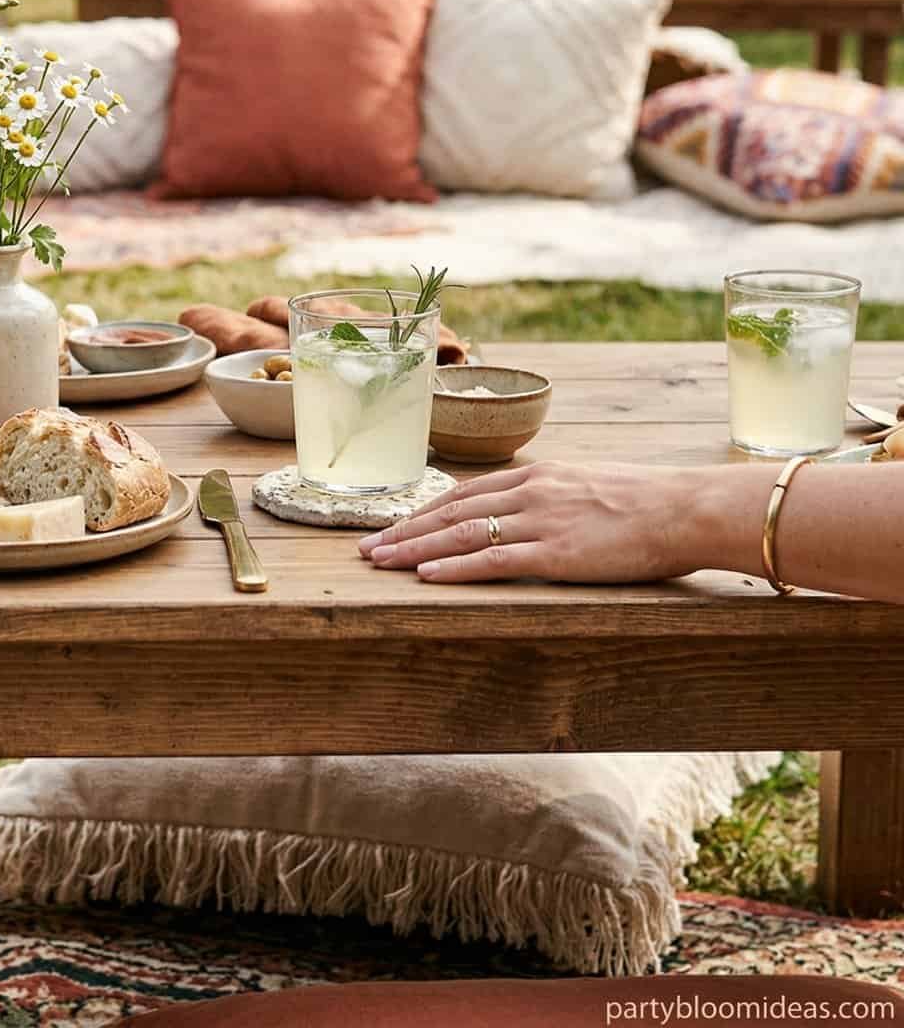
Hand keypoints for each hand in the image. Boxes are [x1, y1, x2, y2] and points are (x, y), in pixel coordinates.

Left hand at [358, 461, 703, 584]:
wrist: (685, 508)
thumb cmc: (648, 501)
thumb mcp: (589, 485)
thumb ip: (554, 496)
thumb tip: (531, 511)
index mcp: (537, 475)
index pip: (464, 493)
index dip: (425, 511)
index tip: (396, 524)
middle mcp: (529, 492)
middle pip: (450, 512)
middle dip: (404, 530)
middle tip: (367, 548)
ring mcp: (540, 522)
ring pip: (460, 535)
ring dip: (413, 549)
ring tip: (379, 562)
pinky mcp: (556, 553)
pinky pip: (493, 562)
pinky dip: (453, 568)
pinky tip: (424, 576)